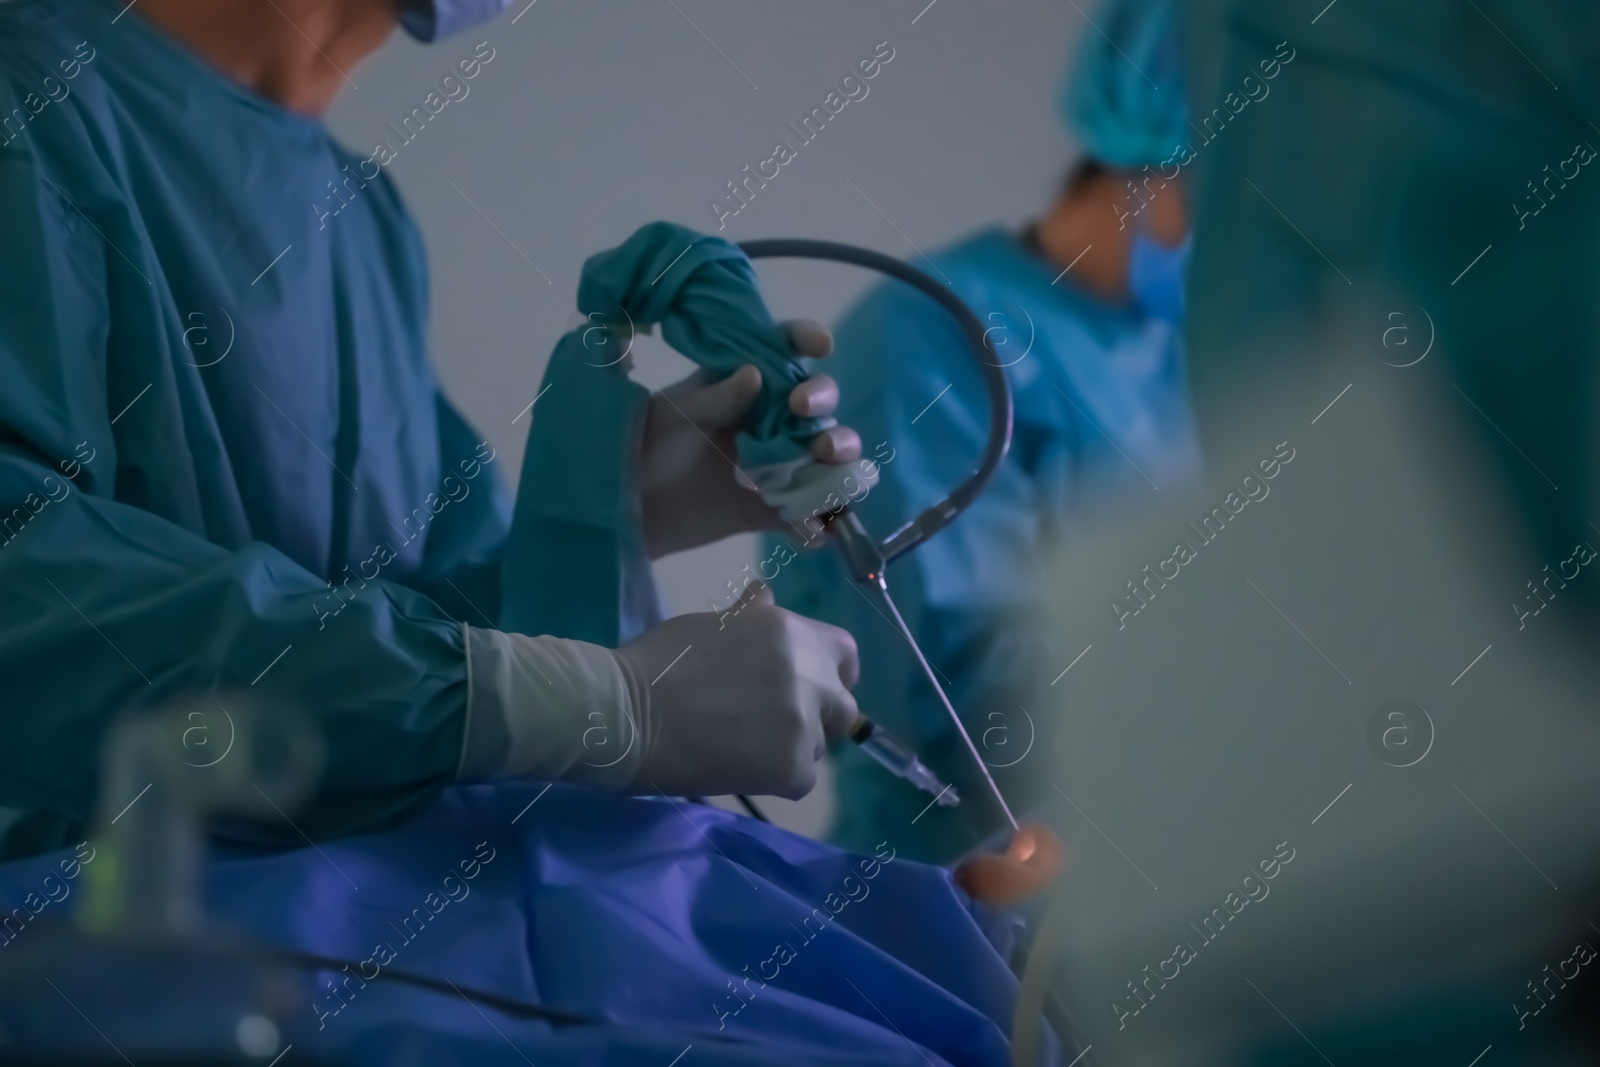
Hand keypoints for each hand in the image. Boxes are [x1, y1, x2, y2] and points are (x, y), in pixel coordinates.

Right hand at [611, 596, 859, 798]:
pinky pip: (801, 779)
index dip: (831, 673)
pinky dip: (776, 779)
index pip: (844, 653)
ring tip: (743, 747)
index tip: (811, 687)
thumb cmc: (658, 663)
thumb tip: (766, 596)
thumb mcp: (710, 625)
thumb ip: (751, 617)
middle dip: (818, 717)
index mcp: (790, 632)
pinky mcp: (793, 768)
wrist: (627, 714)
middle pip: (843, 705)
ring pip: (820, 744)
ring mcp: (805, 723)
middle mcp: (809, 674)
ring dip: (794, 747)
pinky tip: (737, 769)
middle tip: (773, 726)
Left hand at [638, 319, 861, 558]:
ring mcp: (777, 466)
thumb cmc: (646, 445)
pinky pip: (807, 517)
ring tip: (829, 467)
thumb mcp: (675, 414)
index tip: (820, 346)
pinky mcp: (772, 510)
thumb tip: (755, 375)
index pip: (783, 352)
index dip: (806, 342)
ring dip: (840, 462)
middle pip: (818, 408)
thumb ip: (715, 398)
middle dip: (826, 410)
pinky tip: (815, 531)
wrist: (628, 508)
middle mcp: (771, 421)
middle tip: (809, 421)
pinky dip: (818, 526)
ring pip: (827, 460)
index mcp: (746, 385)